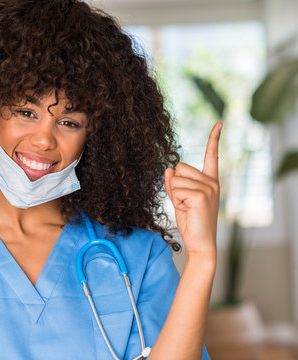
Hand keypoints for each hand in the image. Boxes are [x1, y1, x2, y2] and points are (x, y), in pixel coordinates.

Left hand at [164, 122, 221, 256]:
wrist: (199, 242)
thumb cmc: (190, 221)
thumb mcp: (179, 199)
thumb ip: (174, 183)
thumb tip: (168, 168)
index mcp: (210, 181)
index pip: (211, 156)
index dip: (214, 139)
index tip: (219, 122)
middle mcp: (212, 182)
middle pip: (179, 167)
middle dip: (175, 185)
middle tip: (184, 203)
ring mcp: (208, 188)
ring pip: (175, 180)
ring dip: (174, 195)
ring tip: (186, 208)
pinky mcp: (201, 195)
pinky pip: (175, 189)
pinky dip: (175, 201)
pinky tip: (187, 211)